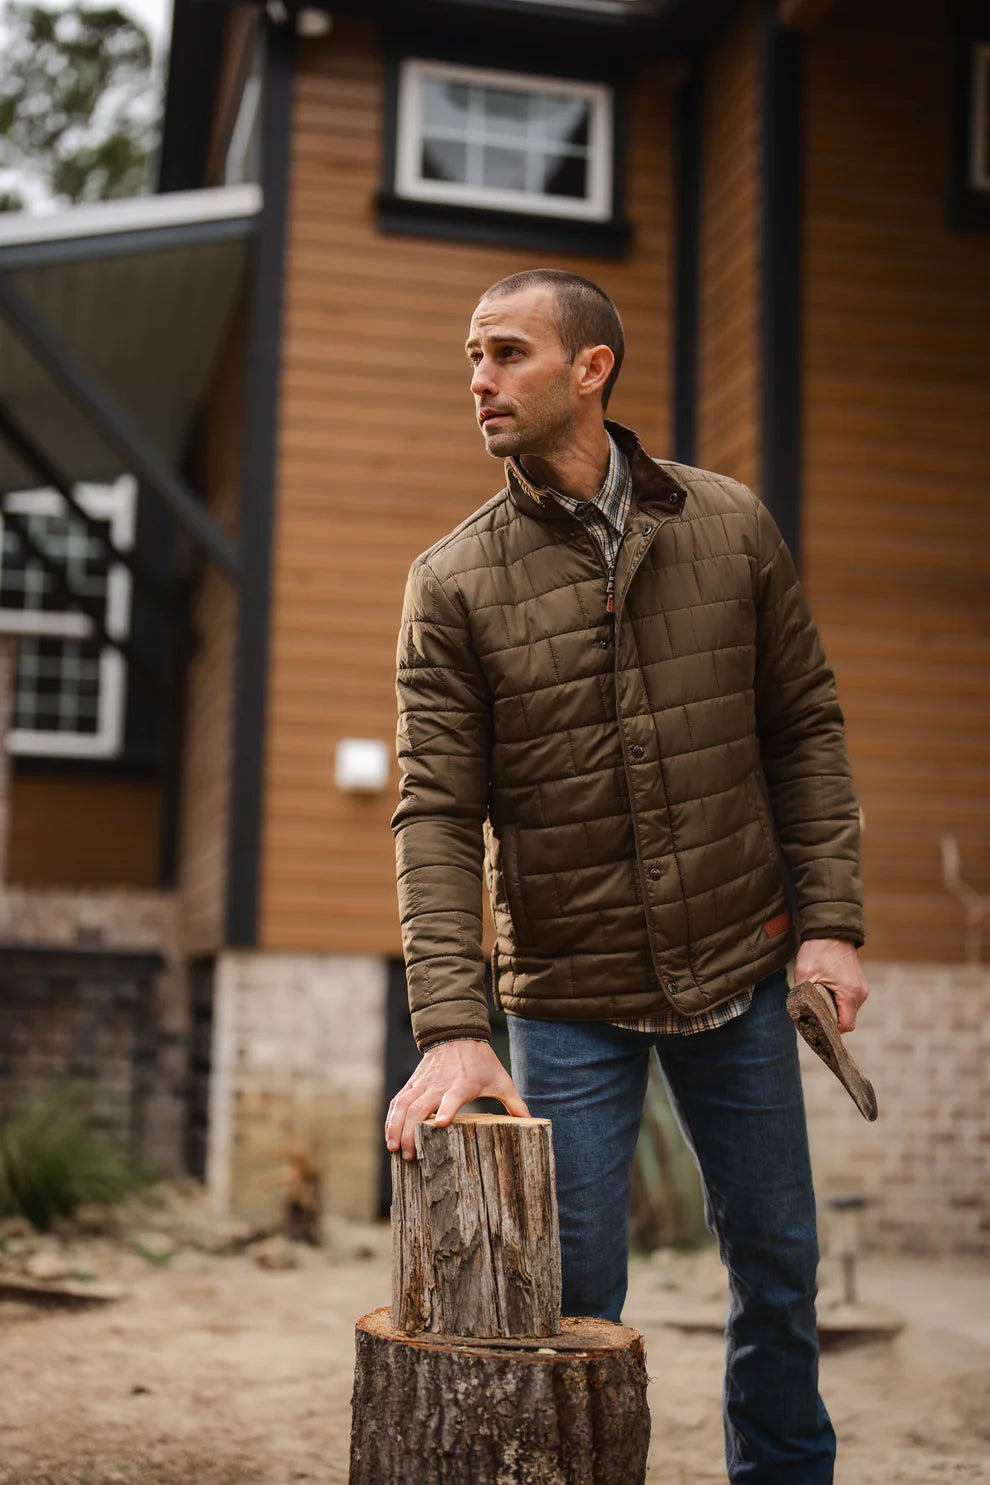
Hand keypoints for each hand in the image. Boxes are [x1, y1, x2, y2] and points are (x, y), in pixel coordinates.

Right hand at [385, 1040, 529, 1161]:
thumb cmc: (482, 1061)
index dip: (446, 1109)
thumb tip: (533, 1122)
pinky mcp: (413, 1083)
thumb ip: (515, 1103)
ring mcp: (423, 1083)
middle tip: (410, 1156)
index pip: (452, 1096)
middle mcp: (439, 1083)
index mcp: (463, 1083)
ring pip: (403, 1105)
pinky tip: (389, 1136)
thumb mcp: (501, 1079)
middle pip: (420, 1107)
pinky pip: (397, 1101)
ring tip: (395, 1150)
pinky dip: (391, 1119)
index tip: (440, 1125)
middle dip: (412, 1132)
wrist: (457, 1033)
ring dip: (396, 1127)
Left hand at [793, 938, 868, 1032]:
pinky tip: (826, 989)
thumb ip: (802, 997)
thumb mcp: (805, 973)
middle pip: (847, 1018)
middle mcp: (860, 993)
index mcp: (850, 993)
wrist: (831, 929)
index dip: (831, 1030)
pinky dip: (839, 998)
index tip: (817, 1025)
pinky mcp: (859, 981)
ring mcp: (862, 986)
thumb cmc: (818, 950)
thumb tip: (798, 1014)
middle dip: (831, 1018)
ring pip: (849, 1009)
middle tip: (813, 1010)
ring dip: (835, 1007)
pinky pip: (850, 998)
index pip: (846, 1026)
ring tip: (819, 996)